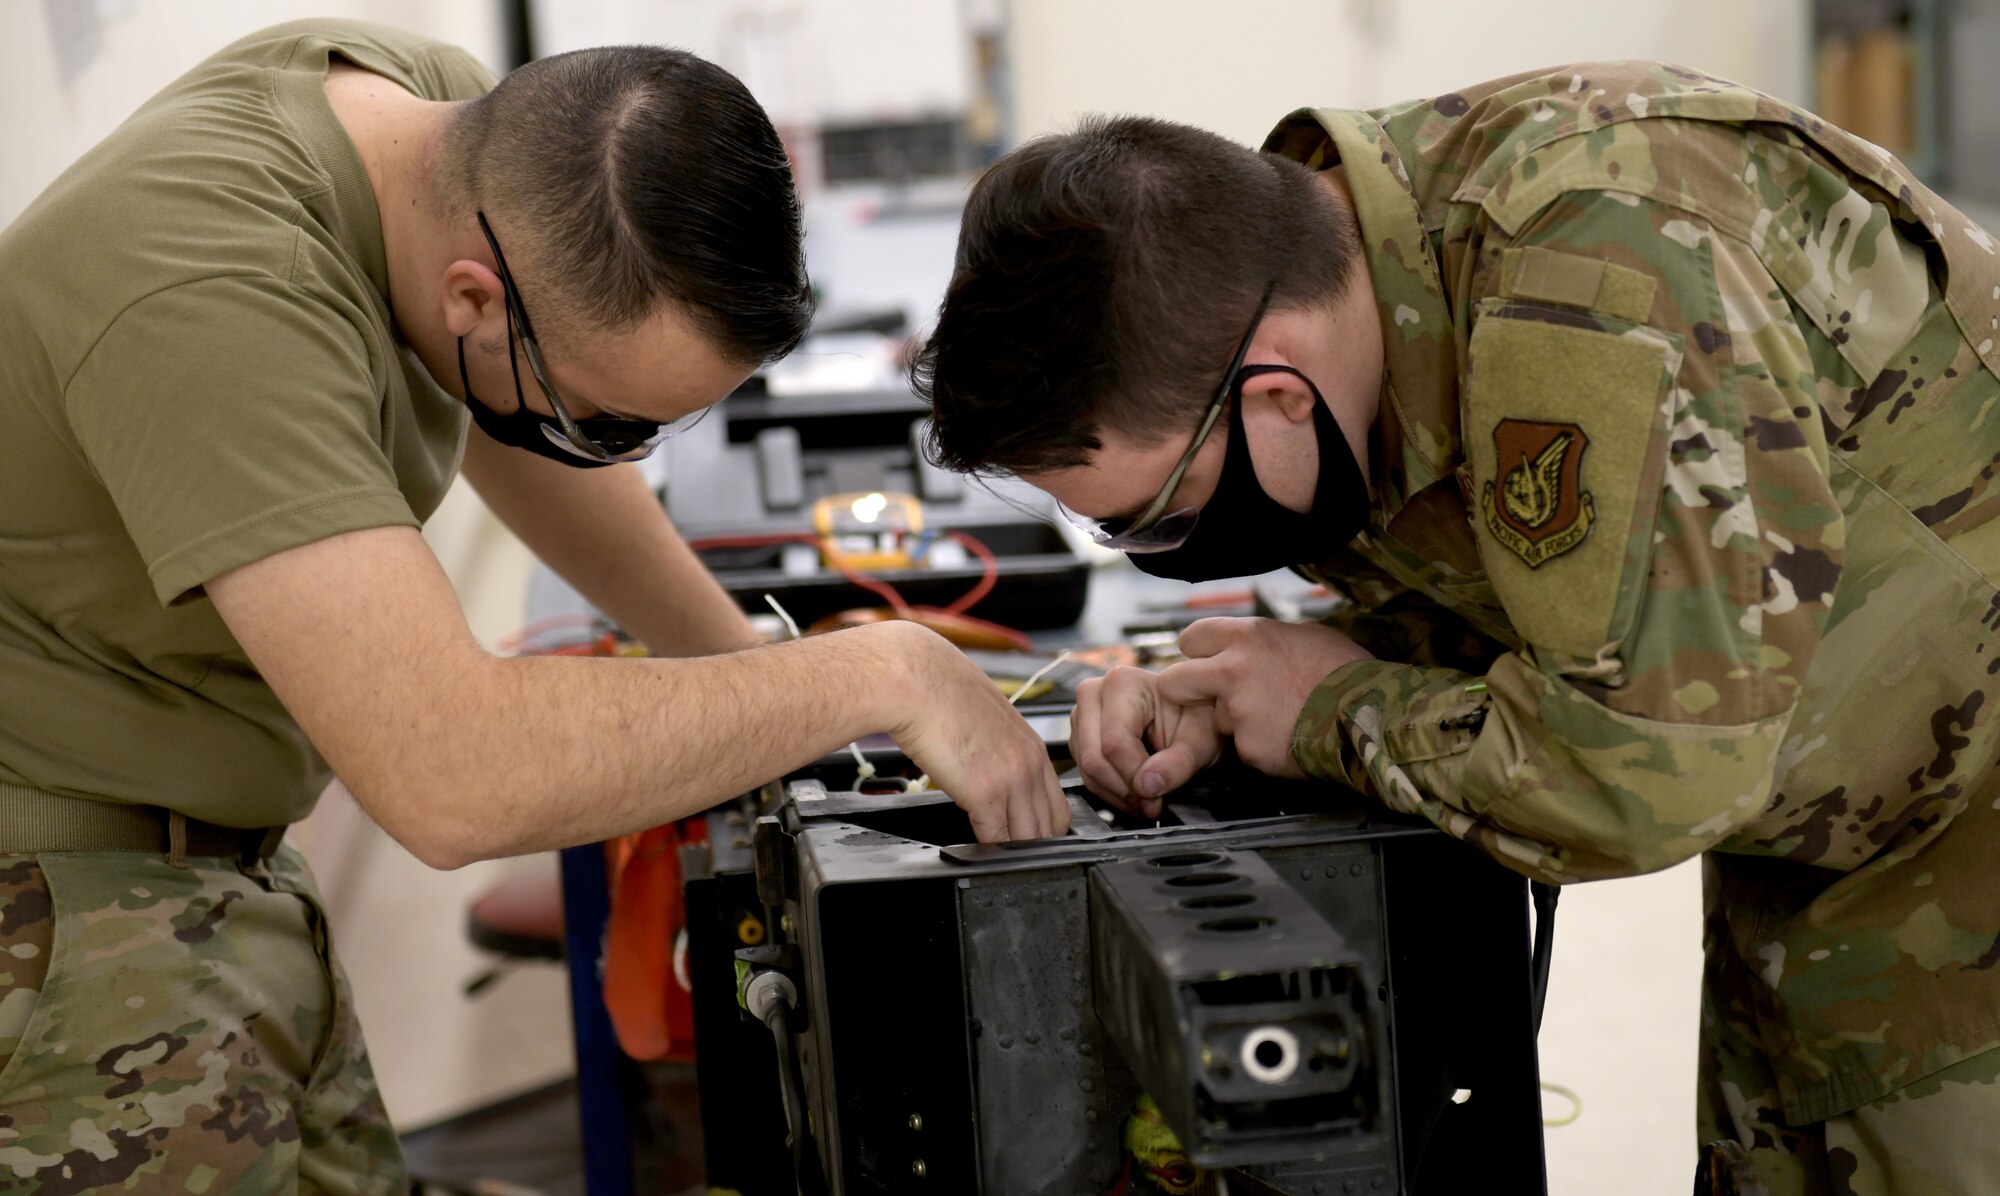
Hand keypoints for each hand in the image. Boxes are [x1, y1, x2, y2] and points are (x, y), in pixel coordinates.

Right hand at [882, 623, 1070, 842]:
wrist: (913, 679)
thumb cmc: (938, 692)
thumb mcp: (985, 719)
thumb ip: (997, 748)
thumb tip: (987, 769)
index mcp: (1032, 746)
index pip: (1057, 805)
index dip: (1043, 826)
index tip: (1025, 835)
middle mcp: (1030, 763)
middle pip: (1050, 826)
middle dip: (1032, 844)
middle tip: (1011, 854)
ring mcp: (1012, 780)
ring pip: (1028, 837)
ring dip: (1010, 849)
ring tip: (992, 855)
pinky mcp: (985, 793)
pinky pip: (996, 838)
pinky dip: (987, 849)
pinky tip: (974, 847)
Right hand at [1071, 666, 1221, 818]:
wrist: (1190, 715)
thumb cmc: (1196, 720)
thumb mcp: (1200, 741)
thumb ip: (1177, 764)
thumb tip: (1148, 786)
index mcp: (1122, 683)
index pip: (1115, 744)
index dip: (1135, 779)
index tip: (1157, 798)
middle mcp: (1093, 694)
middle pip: (1094, 758)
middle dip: (1125, 790)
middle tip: (1152, 806)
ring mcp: (1081, 714)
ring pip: (1087, 770)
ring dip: (1117, 794)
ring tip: (1147, 800)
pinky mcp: (1080, 735)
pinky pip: (1085, 773)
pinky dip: (1109, 790)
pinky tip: (1134, 792)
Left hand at [1151, 618, 1373, 784]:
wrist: (1370, 715)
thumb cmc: (1347, 670)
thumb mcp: (1307, 634)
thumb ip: (1267, 638)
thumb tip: (1253, 641)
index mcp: (1247, 636)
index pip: (1190, 638)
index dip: (1198, 653)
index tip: (1206, 661)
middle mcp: (1232, 671)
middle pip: (1176, 680)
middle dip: (1187, 690)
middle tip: (1209, 697)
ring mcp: (1238, 712)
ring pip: (1216, 719)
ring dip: (1236, 721)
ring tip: (1279, 717)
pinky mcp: (1249, 748)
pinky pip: (1243, 747)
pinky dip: (1260, 746)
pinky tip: (1288, 736)